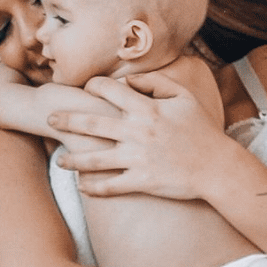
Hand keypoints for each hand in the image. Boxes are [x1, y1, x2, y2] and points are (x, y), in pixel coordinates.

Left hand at [48, 71, 230, 199]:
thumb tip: (128, 78)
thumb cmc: (202, 129)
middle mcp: (138, 132)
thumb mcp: (183, 97)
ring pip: (95, 159)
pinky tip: (81, 186)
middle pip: (92, 123)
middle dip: (67, 120)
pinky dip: (94, 187)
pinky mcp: (141, 181)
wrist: (217, 166)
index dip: (93, 87)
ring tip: (59, 161)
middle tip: (49, 119)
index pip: (110, 90)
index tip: (84, 90)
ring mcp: (138, 158)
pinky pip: (111, 185)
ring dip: (73, 160)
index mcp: (147, 109)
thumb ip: (155, 83)